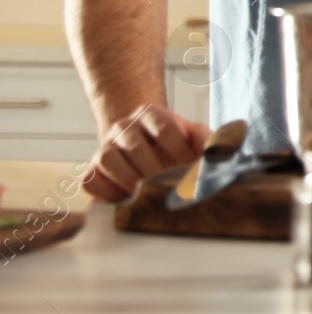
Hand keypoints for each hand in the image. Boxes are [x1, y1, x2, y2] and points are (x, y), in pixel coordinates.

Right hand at [83, 104, 209, 201]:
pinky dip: (106, 192)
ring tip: (148, 196)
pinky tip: (124, 200)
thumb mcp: (196, 137)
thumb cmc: (175, 146)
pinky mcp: (92, 169)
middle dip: (156, 172)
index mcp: (151, 113)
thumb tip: (218, 152)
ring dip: (130, 182)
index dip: (180, 153)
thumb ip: (210, 140)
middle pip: (136, 148)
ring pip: (108, 160)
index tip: (190, 170)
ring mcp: (104, 146)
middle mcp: (124, 126)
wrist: (145, 150)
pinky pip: (91, 180)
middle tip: (171, 188)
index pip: (165, 130)